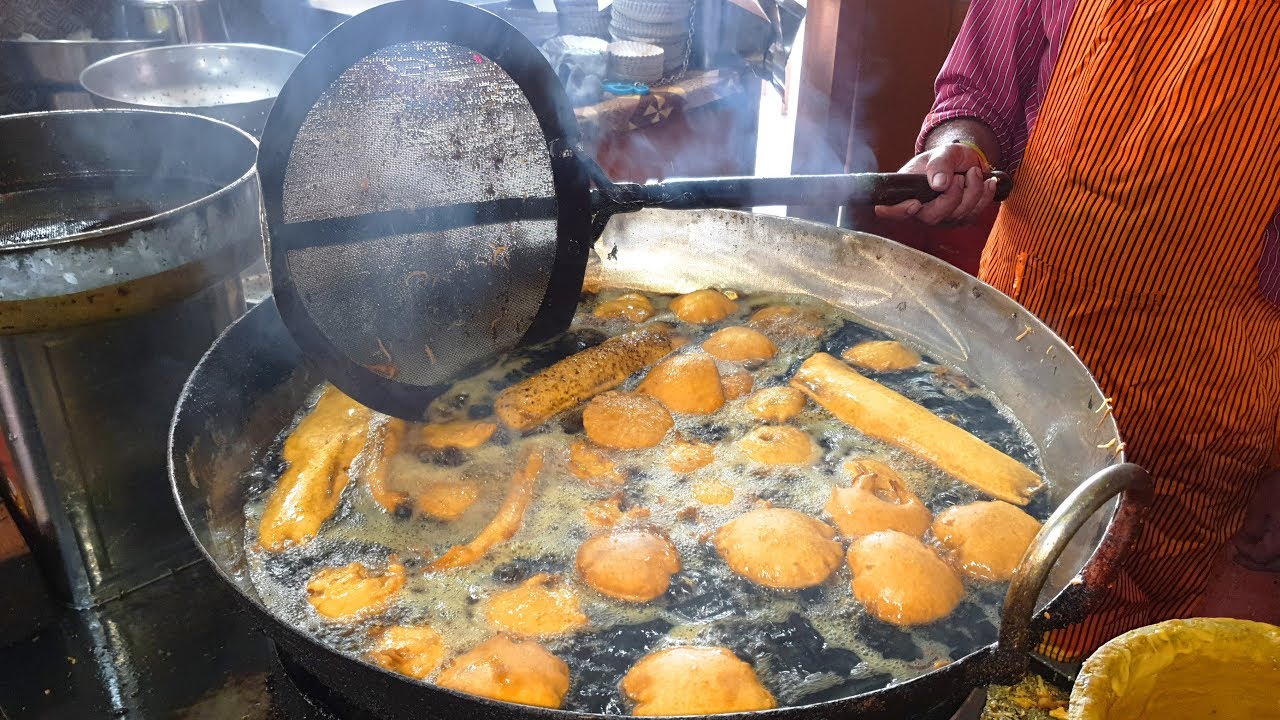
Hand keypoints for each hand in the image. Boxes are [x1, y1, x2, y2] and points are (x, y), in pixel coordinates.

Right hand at [875, 143, 997, 224]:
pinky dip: (984, 196)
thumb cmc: (945, 158)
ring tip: (974, 171)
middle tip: (959, 177)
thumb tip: (939, 184)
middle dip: (951, 196)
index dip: (898, 211)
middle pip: (931, 217)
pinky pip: (973, 214)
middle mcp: (919, 211)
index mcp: (905, 194)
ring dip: (972, 190)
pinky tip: (986, 182)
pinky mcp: (959, 220)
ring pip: (956, 215)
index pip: (889, 211)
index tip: (914, 203)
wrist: (964, 162)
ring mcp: (940, 219)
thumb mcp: (941, 153)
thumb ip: (939, 165)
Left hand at [1235, 470, 1279, 571]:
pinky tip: (1270, 547)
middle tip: (1238, 557)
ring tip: (1252, 555)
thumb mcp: (1261, 504)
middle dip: (1256, 563)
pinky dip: (1279, 556)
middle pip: (1275, 565)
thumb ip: (1251, 527)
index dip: (1245, 551)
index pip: (1260, 556)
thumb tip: (1242, 541)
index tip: (1234, 542)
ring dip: (1269, 562)